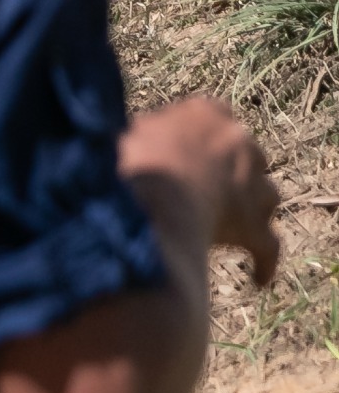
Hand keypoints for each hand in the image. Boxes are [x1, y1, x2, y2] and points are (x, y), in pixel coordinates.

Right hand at [120, 97, 279, 286]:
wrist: (145, 198)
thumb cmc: (125, 162)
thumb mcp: (124, 135)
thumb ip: (140, 137)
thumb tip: (129, 144)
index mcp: (204, 113)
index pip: (211, 116)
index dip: (197, 139)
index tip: (179, 153)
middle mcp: (239, 142)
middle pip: (246, 156)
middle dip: (230, 174)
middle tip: (200, 193)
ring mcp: (253, 184)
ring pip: (265, 197)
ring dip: (250, 211)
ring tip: (228, 229)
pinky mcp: (253, 225)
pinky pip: (268, 246)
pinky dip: (263, 262)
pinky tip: (258, 278)